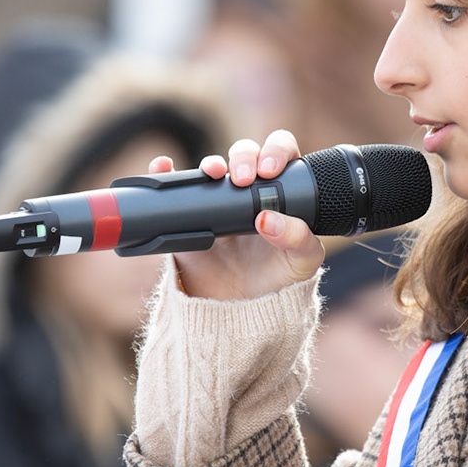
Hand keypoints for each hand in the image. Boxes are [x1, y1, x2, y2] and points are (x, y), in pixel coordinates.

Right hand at [154, 130, 323, 300]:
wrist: (245, 314)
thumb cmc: (281, 282)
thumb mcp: (302, 263)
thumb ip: (298, 239)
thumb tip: (268, 218)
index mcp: (281, 193)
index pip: (280, 154)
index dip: (275, 151)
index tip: (269, 171)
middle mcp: (249, 192)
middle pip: (244, 154)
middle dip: (243, 156)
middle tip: (243, 179)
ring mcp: (217, 205)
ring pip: (211, 168)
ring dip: (209, 163)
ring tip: (211, 173)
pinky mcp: (190, 221)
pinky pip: (175, 190)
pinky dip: (166, 172)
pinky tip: (165, 166)